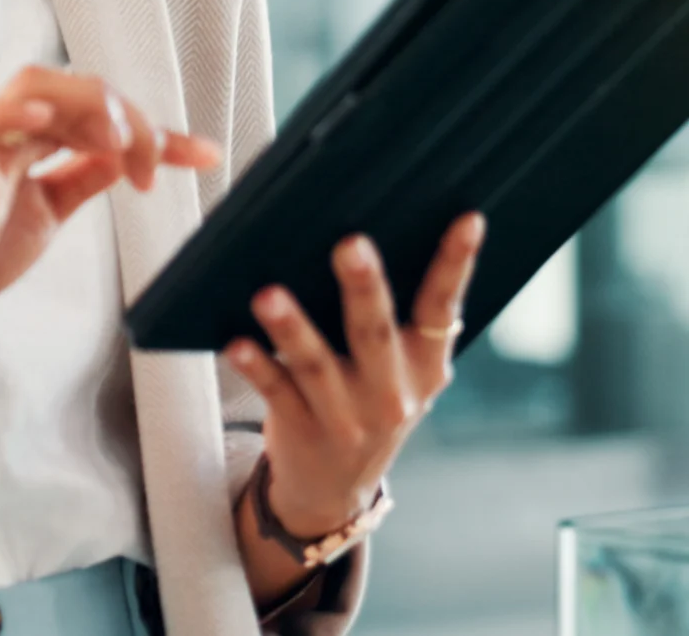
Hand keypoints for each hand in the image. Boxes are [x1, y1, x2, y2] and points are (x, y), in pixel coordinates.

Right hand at [0, 66, 219, 488]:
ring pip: (36, 88)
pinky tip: (44, 116)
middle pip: (76, 89)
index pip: (100, 115)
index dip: (157, 130)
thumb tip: (124, 156)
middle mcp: (9, 131)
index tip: (206, 154)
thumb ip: (81, 178)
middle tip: (156, 169)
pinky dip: (10, 114)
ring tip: (120, 145)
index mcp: (31, 140)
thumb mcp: (47, 212)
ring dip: (88, 107)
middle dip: (130, 119)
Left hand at [227, 212, 485, 539]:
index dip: (456, 264)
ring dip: (293, 328)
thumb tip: (369, 227)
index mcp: (424, 364)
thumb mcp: (400, 369)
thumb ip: (395, 316)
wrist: (336, 487)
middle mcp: (392, 392)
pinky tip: (236, 342)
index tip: (468, 218)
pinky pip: (277, 393)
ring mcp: (348, 416)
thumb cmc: (367, 398)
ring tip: (268, 294)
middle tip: (351, 243)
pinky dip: (257, 367)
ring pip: (317, 365)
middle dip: (365, 288)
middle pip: (375, 332)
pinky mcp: (303, 431)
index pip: (442, 307)